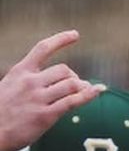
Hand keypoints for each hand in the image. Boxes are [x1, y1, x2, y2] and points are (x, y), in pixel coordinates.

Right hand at [0, 31, 104, 150]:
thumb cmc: (1, 111)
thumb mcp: (10, 86)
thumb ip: (29, 80)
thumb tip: (56, 81)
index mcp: (20, 71)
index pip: (43, 48)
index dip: (61, 40)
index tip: (75, 35)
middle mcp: (30, 82)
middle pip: (64, 70)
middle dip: (73, 77)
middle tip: (75, 87)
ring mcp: (38, 98)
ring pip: (71, 84)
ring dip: (81, 87)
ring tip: (82, 92)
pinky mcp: (46, 115)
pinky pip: (73, 101)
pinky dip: (88, 95)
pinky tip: (97, 91)